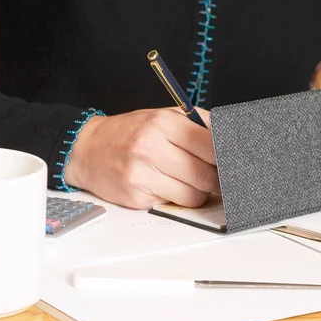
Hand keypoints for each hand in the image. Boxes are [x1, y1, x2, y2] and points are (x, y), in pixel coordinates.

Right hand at [63, 108, 219, 208]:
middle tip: (212, 175)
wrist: (86, 149)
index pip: (212, 145)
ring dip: (197, 191)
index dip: (227, 158)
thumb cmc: (129, 133)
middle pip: (206, 175)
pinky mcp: (136, 196)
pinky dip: (176, 198)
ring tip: (186, 180)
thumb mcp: (161, 116)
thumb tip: (230, 140)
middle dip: (215, 179)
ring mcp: (142, 173)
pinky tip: (165, 185)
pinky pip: (173, 204)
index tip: (233, 163)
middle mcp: (151, 146)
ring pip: (194, 195)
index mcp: (163, 122)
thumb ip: (197, 125)